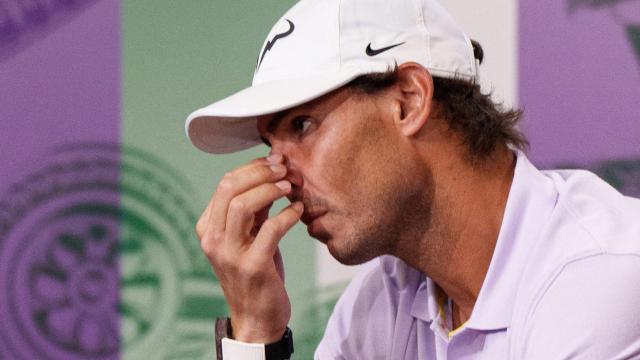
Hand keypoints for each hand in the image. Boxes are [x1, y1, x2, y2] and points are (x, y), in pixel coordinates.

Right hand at [195, 154, 302, 342]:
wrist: (256, 318)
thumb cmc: (255, 271)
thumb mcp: (249, 235)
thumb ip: (254, 208)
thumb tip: (272, 173)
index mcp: (208, 228)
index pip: (225, 184)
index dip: (252, 167)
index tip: (276, 161)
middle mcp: (213, 239)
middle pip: (230, 188)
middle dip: (261, 172)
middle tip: (284, 169)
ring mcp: (230, 254)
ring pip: (243, 205)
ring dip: (271, 190)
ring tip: (290, 186)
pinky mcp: (252, 267)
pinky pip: (270, 229)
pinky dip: (287, 215)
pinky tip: (298, 210)